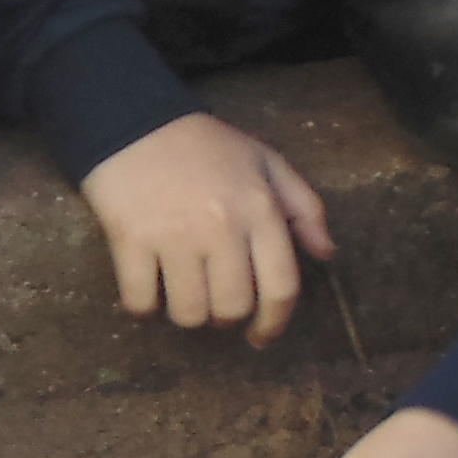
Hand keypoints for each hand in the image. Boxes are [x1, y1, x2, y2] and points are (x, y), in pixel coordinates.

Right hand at [76, 113, 336, 340]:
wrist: (135, 122)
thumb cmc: (206, 147)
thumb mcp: (266, 163)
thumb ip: (304, 208)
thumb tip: (327, 254)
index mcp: (259, 209)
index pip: (281, 287)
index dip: (275, 322)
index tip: (262, 335)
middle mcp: (220, 226)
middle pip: (232, 307)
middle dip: (226, 316)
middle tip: (215, 302)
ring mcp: (173, 235)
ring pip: (188, 313)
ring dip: (187, 313)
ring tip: (183, 293)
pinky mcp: (130, 240)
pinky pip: (141, 301)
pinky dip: (144, 307)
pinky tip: (148, 288)